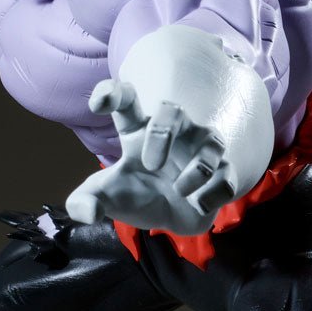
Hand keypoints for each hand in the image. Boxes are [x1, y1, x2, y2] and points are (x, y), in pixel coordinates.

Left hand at [66, 79, 240, 233]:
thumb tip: (85, 213)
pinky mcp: (221, 175)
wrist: (169, 216)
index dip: (113, 94)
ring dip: (196, 170)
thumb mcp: (103, 197)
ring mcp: (201, 151)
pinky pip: (227, 177)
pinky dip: (213, 192)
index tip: (99, 105)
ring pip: (212, 142)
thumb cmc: (135, 192)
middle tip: (150, 165)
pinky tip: (198, 204)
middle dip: (162, 133)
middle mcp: (174, 133)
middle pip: (172, 111)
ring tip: (179, 191)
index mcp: (138, 130)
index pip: (126, 99)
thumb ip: (84, 202)